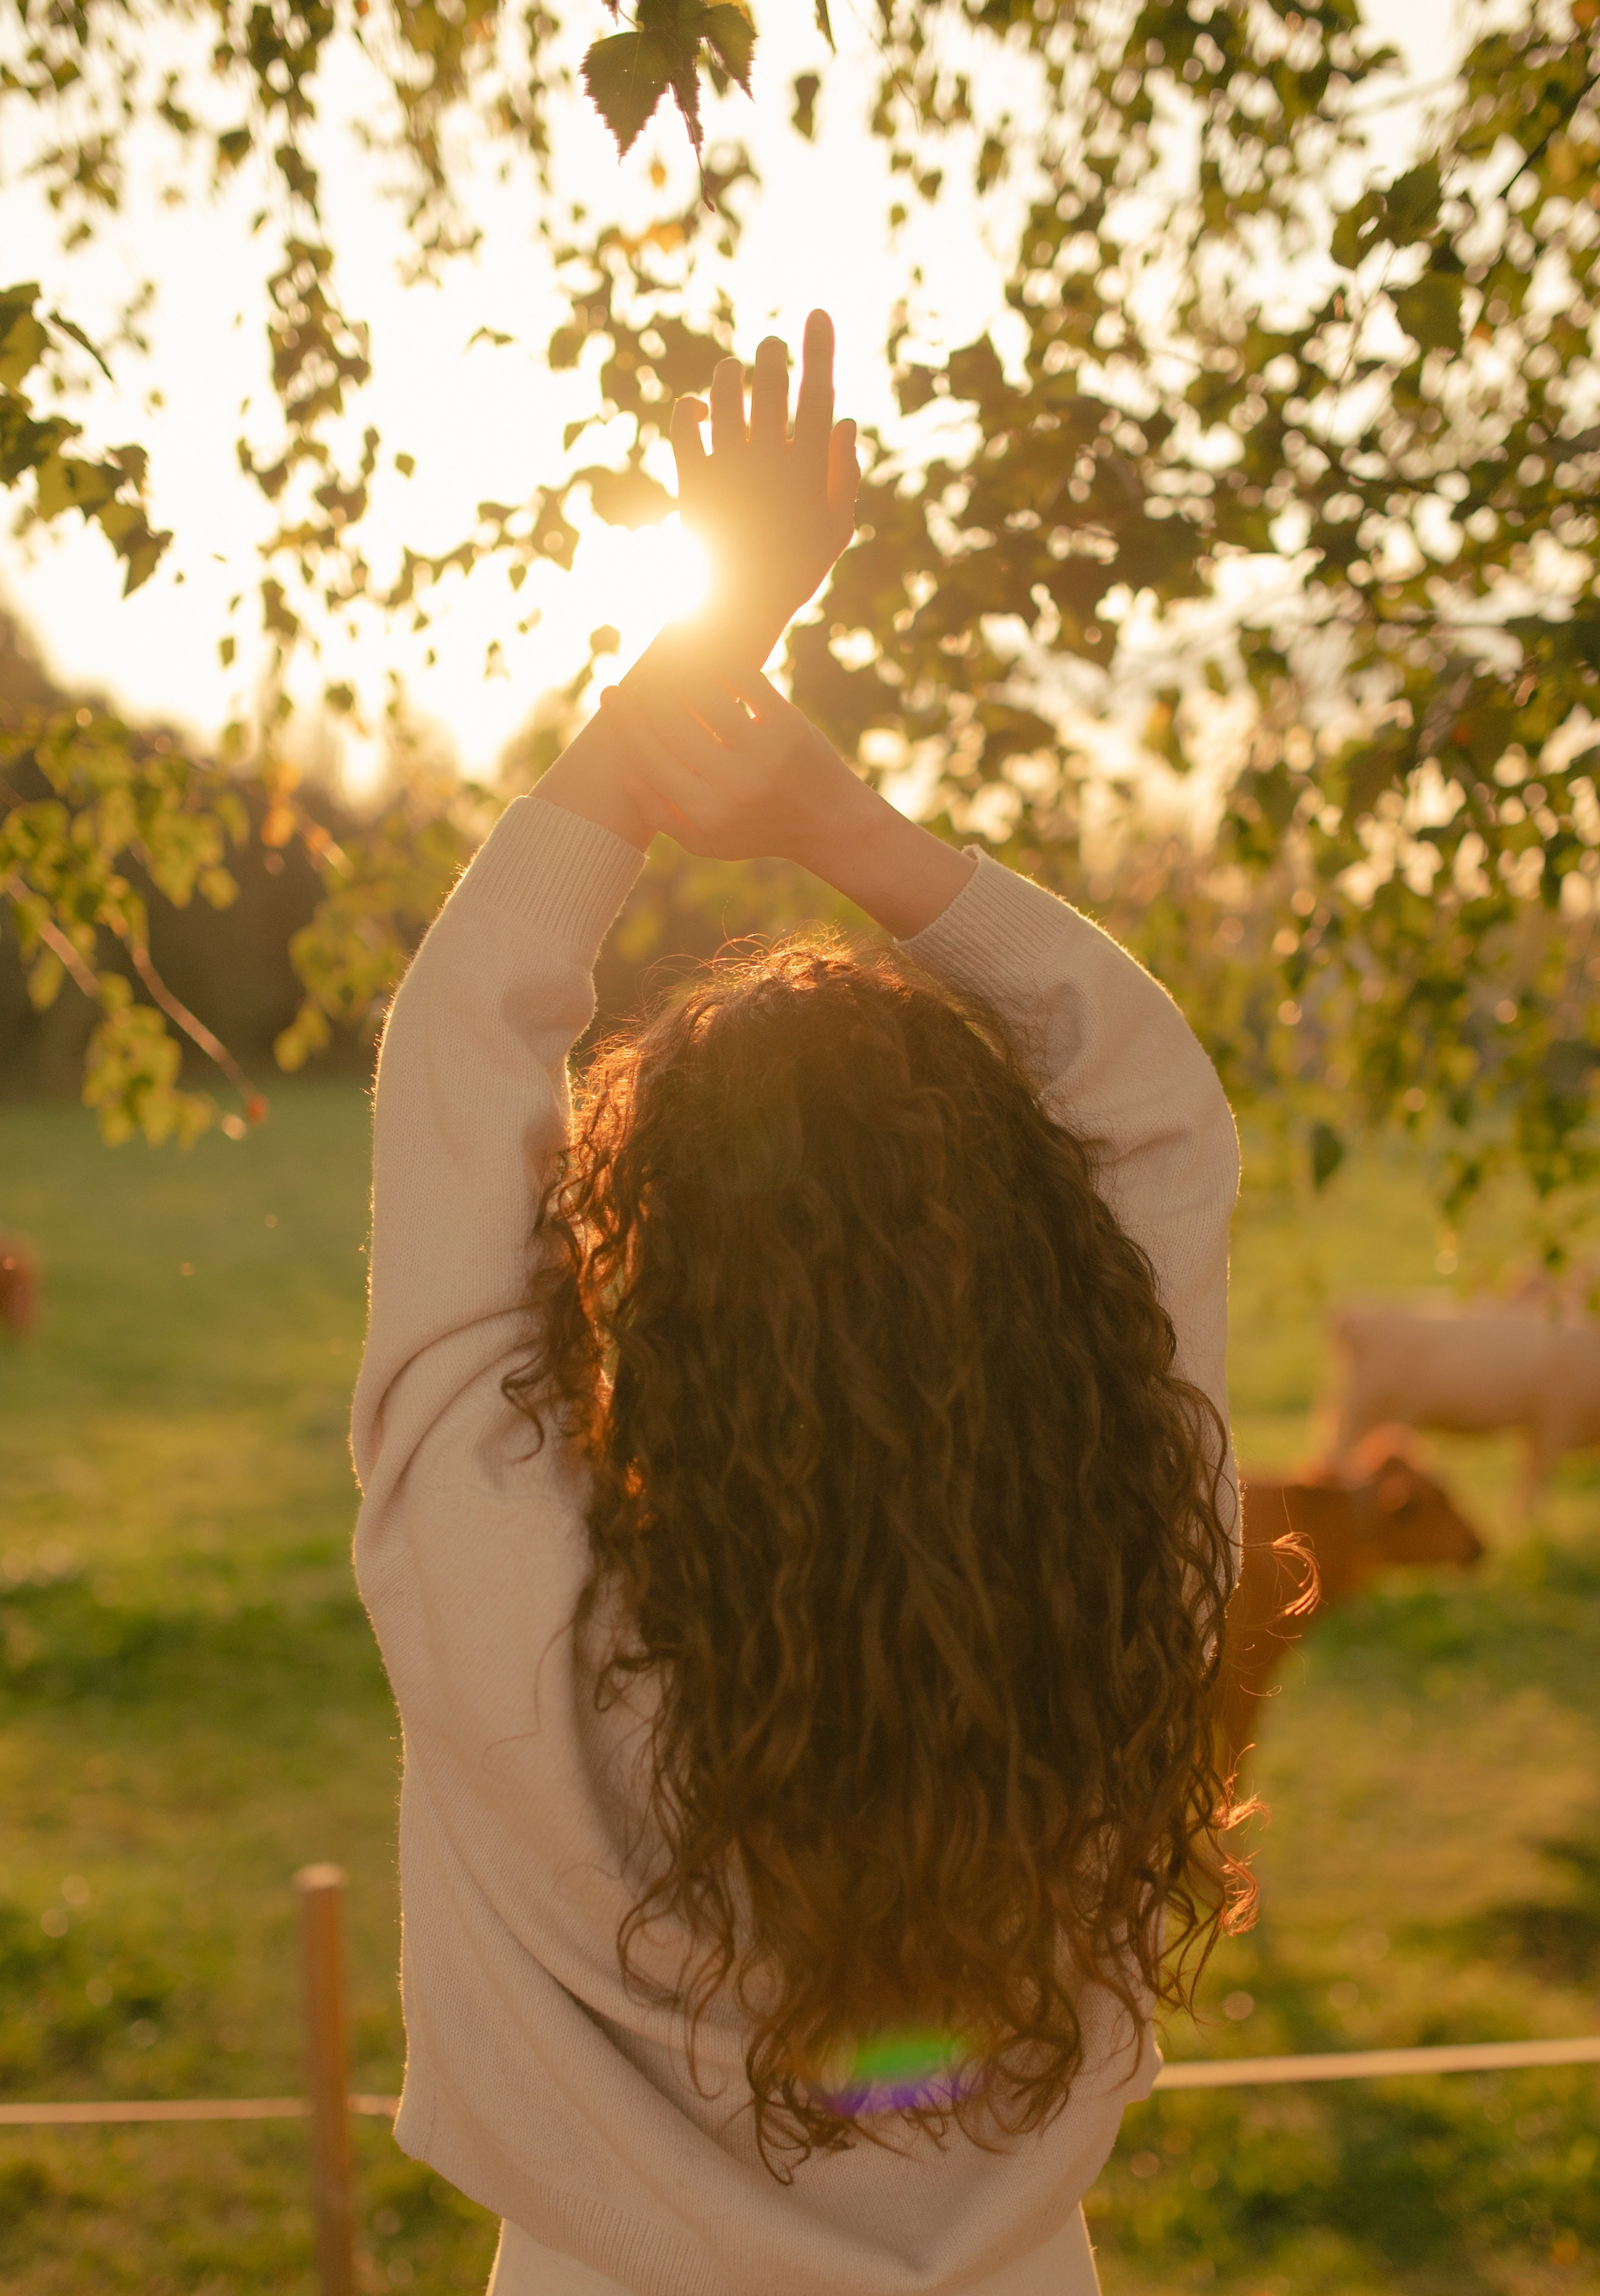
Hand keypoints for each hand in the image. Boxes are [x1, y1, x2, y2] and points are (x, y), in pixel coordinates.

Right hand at [602, 667, 866, 868]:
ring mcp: (764, 754)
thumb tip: (626, 774)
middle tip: (642, 676)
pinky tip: (709, 658)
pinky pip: (747, 682)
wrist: (830, 823)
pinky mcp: (790, 726)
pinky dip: (723, 665)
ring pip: (706, 698)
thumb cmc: (759, 830)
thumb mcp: (708, 842)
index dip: (625, 722)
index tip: (612, 695)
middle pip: (672, 725)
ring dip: (680, 673)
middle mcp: (734, 785)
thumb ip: (663, 817)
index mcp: (706, 813)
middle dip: (649, 694)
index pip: (650, 759)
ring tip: (670, 662)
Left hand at [671, 310, 858, 659]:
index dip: (819, 348)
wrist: (736, 611)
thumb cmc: (795, 570)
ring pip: (725, 394)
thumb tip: (843, 421)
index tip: (818, 314)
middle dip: (773, 355)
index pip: (817, 392)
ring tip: (734, 375)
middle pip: (770, 382)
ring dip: (730, 375)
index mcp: (808, 469)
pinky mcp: (692, 479)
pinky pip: (684, 425)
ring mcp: (727, 467)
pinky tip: (701, 412)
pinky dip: (690, 409)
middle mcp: (767, 460)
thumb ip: (844, 475)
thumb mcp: (835, 530)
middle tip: (772, 349)